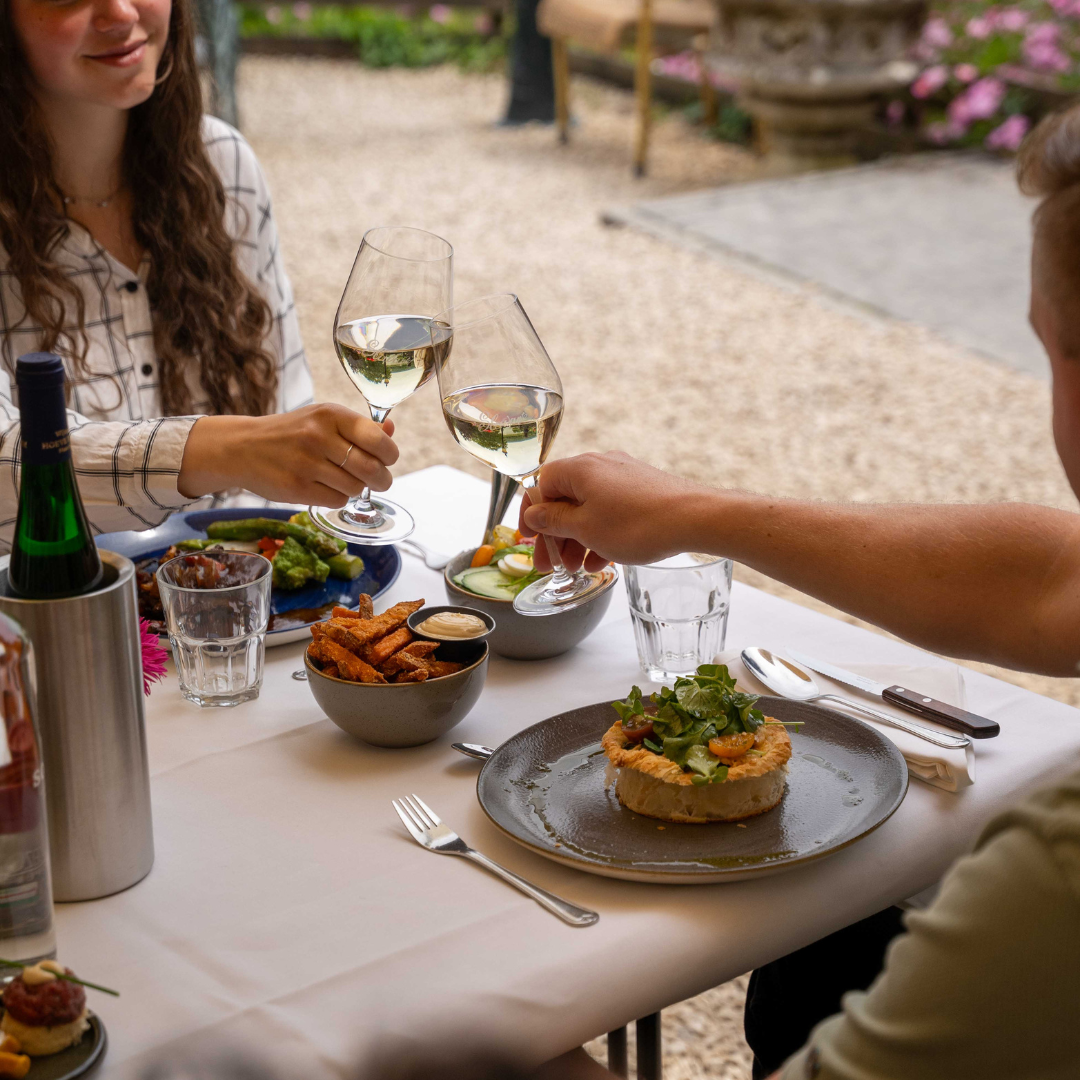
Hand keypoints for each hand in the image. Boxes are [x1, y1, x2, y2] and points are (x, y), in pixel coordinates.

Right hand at [177, 404, 398, 504]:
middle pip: (371, 468)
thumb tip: (391, 430)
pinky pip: (337, 500)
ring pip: (355, 488)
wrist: (242, 447)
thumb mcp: (323, 420)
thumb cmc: (292, 433)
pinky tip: (326, 488)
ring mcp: (305, 463)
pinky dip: (339, 498)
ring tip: (344, 480)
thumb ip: (359, 427)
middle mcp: (318, 436)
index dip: (390, 454)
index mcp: (330, 414)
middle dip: (382, 479)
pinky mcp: (296, 488)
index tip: (387, 459)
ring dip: (357, 489)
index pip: (377, 439)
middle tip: (379, 481)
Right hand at [519, 452, 713, 571]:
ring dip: (577, 539)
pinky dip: (601, 533)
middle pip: (564, 499)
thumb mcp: (585, 528)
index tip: (529, 539)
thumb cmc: (638, 524)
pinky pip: (611, 511)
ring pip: (588, 508)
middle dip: (555, 535)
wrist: (695, 519)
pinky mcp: (642, 489)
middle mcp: (600, 465)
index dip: (530, 514)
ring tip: (576, 569)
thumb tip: (534, 515)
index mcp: (579, 469)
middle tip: (548, 565)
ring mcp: (623, 477)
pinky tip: (602, 560)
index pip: (540, 485)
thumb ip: (554, 521)